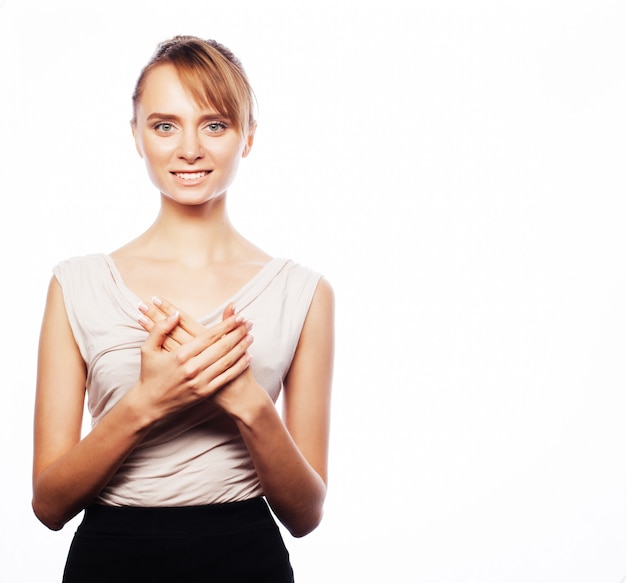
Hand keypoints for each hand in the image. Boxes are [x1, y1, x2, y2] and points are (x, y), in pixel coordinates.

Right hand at [135, 303, 253, 419]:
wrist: (149, 404)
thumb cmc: (149, 374)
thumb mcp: (148, 349)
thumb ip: (160, 329)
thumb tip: (175, 314)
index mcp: (180, 355)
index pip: (210, 336)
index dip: (226, 325)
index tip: (238, 316)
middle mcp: (192, 368)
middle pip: (222, 347)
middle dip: (238, 333)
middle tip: (249, 324)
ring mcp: (200, 381)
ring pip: (227, 361)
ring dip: (241, 348)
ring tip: (251, 337)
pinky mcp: (204, 392)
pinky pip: (226, 377)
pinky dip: (239, 367)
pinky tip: (248, 357)